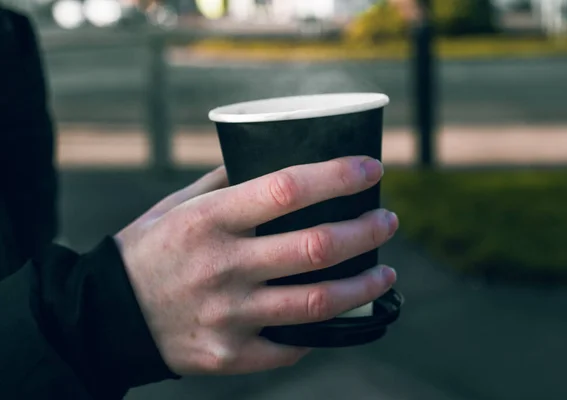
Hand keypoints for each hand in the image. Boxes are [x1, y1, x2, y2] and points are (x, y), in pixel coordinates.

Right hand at [115, 157, 397, 375]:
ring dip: (364, 285)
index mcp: (209, 221)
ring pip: (318, 302)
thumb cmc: (149, 250)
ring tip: (385, 272)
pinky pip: (292, 345)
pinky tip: (338, 315)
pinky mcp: (230, 354)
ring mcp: (228, 316)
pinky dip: (323, 330)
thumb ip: (224, 182)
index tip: (372, 169)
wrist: (108, 316)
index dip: (339, 176)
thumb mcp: (177, 205)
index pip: (288, 188)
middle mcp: (222, 267)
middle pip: (317, 247)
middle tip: (386, 221)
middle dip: (366, 231)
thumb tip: (272, 157)